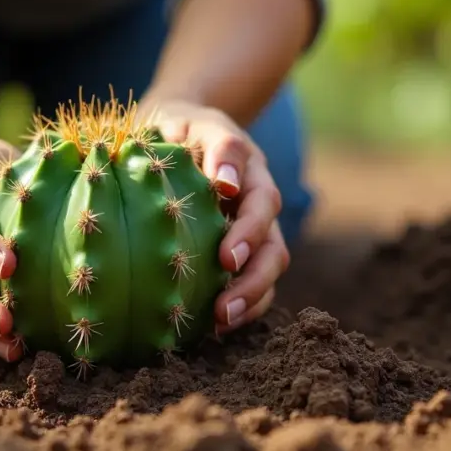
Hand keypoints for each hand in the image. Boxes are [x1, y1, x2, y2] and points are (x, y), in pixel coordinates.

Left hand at [139, 98, 290, 335]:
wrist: (176, 131)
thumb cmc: (178, 128)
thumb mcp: (193, 124)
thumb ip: (217, 146)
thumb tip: (227, 184)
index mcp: (251, 172)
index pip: (261, 204)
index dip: (249, 232)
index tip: (226, 259)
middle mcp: (259, 206)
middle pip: (274, 248)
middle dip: (254, 280)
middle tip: (224, 307)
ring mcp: (254, 232)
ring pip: (269, 271)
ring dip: (250, 299)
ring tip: (221, 322)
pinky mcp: (241, 253)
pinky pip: (253, 285)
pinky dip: (242, 307)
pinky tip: (213, 327)